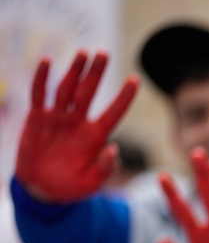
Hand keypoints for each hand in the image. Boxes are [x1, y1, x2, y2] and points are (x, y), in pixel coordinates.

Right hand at [15, 51, 138, 202]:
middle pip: (89, 92)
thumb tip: (114, 149)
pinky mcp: (37, 118)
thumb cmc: (72, 187)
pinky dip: (42, 78)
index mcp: (96, 136)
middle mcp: (79, 122)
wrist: (43, 190)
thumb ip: (105, 168)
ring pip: (67, 89)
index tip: (136, 79)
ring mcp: (58, 118)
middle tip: (104, 53)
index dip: (125, 96)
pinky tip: (47, 61)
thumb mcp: (93, 182)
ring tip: (83, 53)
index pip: (114, 112)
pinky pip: (39, 95)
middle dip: (97, 73)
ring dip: (74, 71)